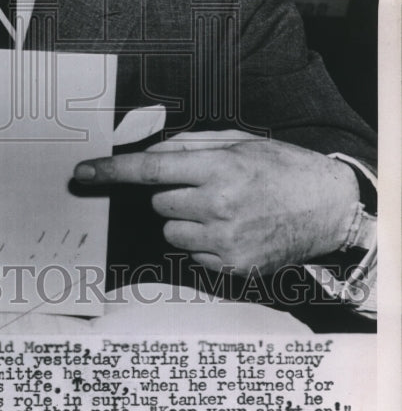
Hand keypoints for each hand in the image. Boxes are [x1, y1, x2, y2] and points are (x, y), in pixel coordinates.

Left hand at [74, 130, 358, 274]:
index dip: (111, 171)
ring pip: (170, 230)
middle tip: (206, 186)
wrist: (328, 208)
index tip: (82, 173)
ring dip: (184, 219)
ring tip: (222, 209)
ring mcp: (224, 242)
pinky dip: (202, 242)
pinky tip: (232, 230)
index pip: (150, 169)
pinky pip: (191, 253)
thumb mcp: (239, 142)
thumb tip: (148, 153)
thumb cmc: (281, 168)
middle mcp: (218, 207)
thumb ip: (189, 147)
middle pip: (158, 202)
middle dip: (172, 192)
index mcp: (218, 169)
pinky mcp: (231, 268)